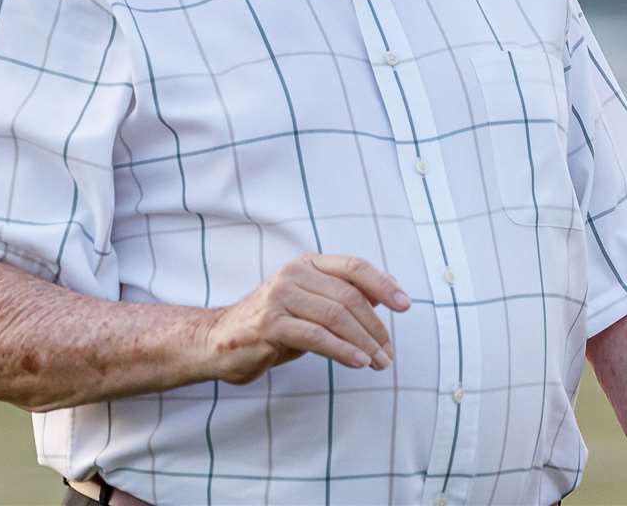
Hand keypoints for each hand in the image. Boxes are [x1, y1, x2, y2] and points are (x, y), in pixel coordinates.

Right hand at [201, 253, 411, 384]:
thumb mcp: (311, 305)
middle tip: (388, 353)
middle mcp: (293, 274)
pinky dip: (342, 350)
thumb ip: (343, 296)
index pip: (354, 267)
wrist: (220, 342)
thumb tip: (387, 292)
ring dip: (363, 343)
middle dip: (375, 328)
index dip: (383, 284)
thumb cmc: (272, 324)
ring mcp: (279, 297)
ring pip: (336, 316)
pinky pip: (316, 336)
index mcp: (307, 264)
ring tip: (378, 362)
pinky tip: (357, 362)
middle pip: (349, 297)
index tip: (405, 305)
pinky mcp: (270, 324)